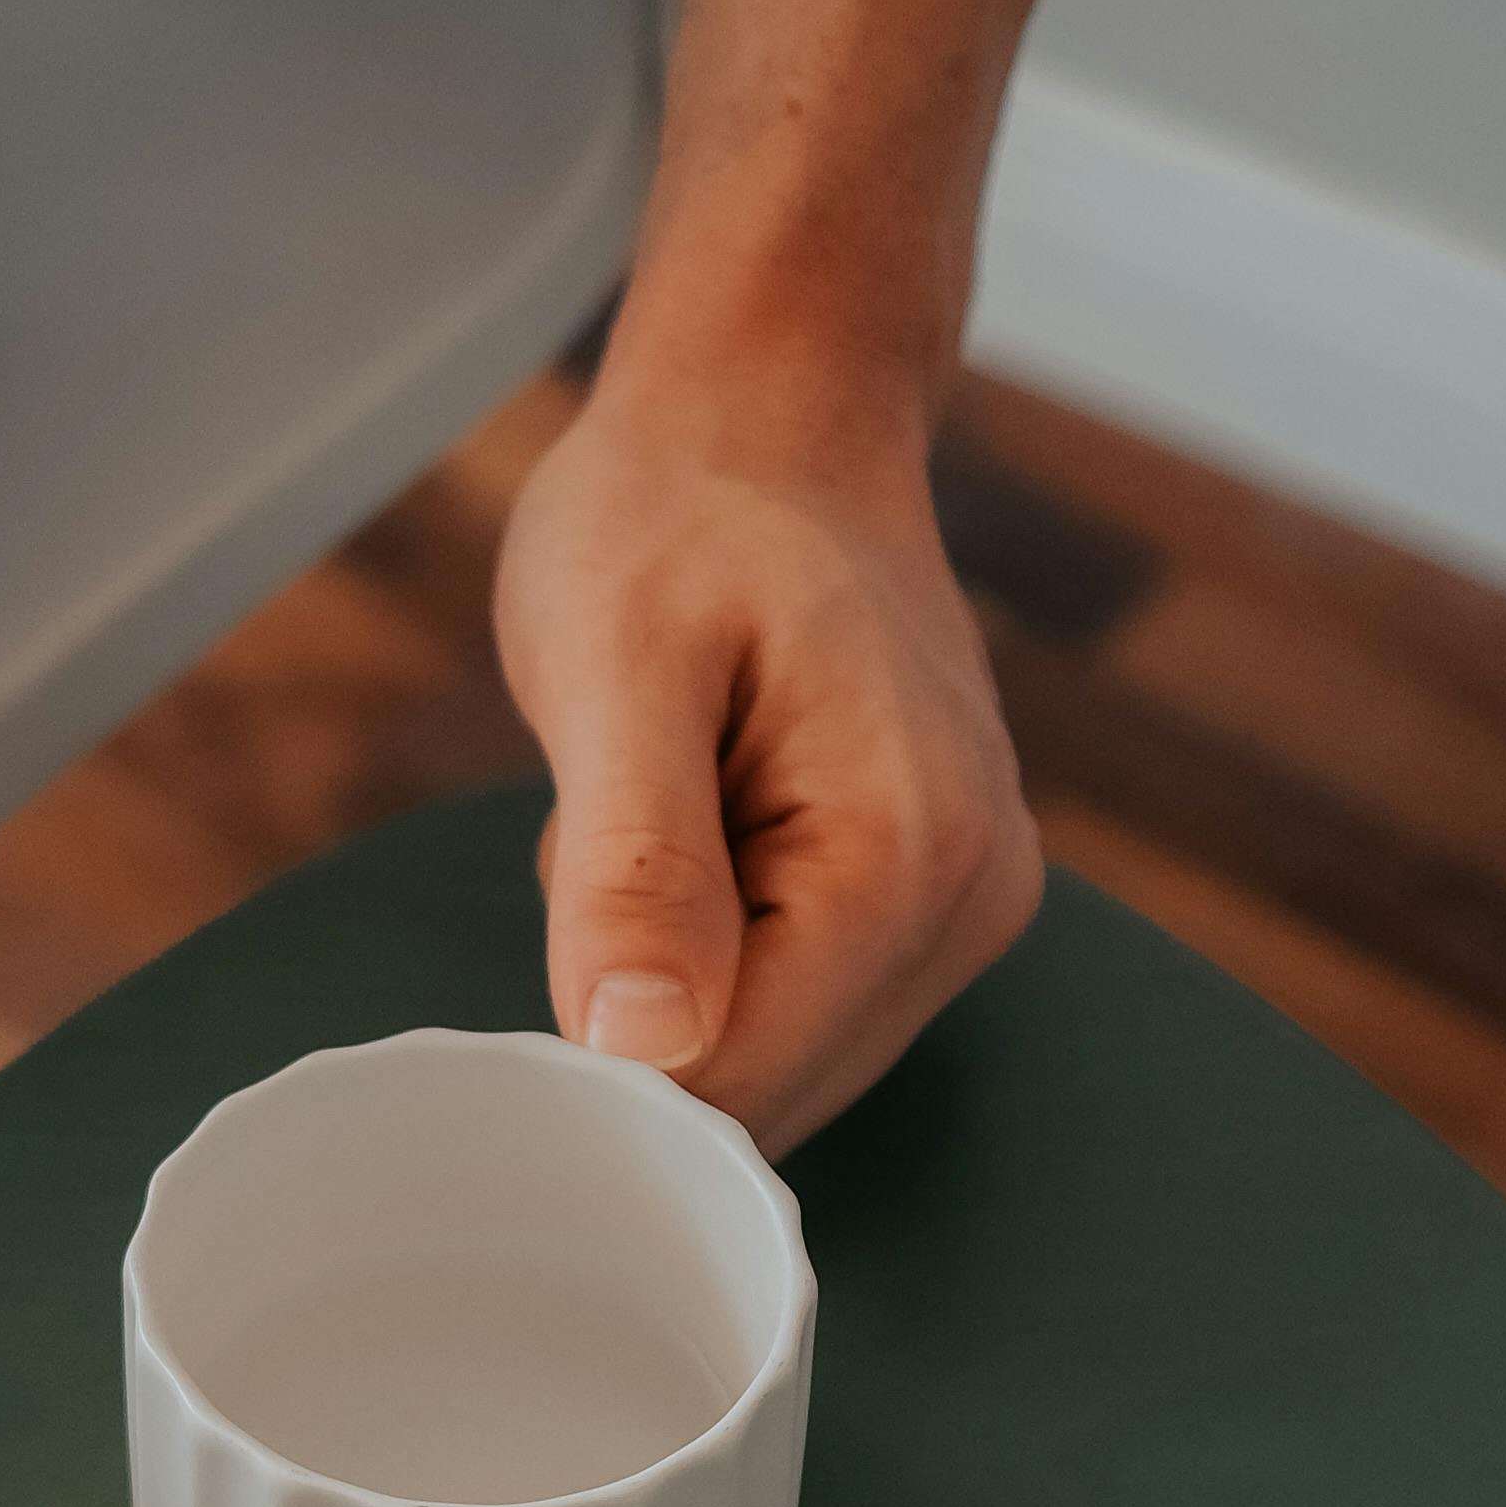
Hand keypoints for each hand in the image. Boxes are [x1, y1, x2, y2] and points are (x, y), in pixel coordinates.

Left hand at [491, 357, 1041, 1153]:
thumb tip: (640, 1047)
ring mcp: (969, 905)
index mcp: (907, 857)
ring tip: (659, 813)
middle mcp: (972, 902)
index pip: (735, 1086)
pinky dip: (718, 948)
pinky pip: (799, 1000)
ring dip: (677, 980)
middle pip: (767, 1094)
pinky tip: (702, 826)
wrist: (775, 412)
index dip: (604, 1066)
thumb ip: (632, 866)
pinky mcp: (938, 897)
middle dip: (645, 1017)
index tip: (533, 956)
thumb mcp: (614, 664)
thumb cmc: (679, 510)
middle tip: (599, 844)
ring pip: (777, 1059)